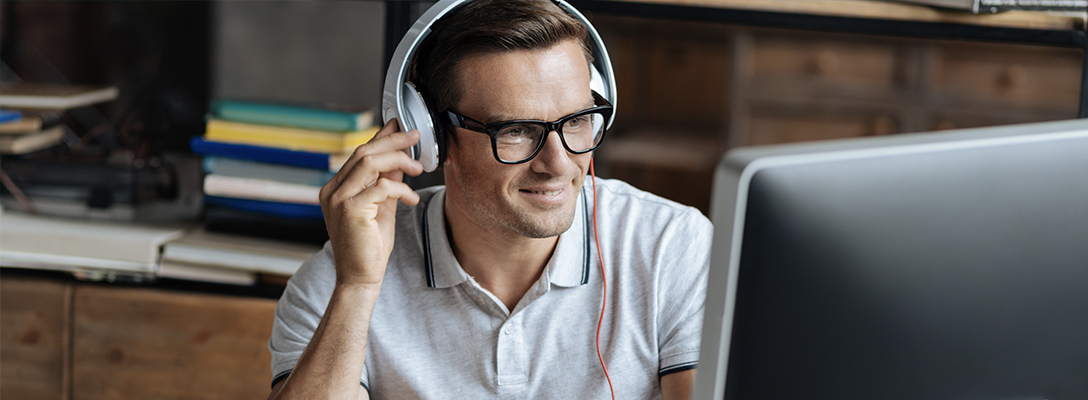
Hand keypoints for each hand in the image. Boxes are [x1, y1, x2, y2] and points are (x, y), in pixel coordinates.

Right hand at [319, 119, 423, 287]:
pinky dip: (401, 189)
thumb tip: (401, 159)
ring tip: (418, 167)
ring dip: (399, 159)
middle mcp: (332, 190)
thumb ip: (388, 182)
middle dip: (393, 141)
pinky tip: (411, 199)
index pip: (359, 153)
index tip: (400, 126)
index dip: (381, 137)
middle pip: (364, 152)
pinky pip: (381, 187)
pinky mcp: (351, 210)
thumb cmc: (369, 247)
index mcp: (336, 188)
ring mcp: (339, 199)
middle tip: (415, 137)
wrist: (359, 277)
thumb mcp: (382, 207)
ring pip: (370, 163)